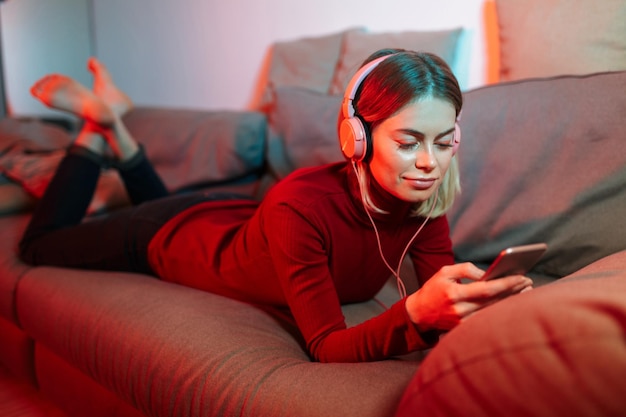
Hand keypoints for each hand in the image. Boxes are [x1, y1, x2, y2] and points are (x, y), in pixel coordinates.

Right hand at [405, 263, 532, 331]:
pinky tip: (510, 302)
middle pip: (494, 301)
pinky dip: (500, 309)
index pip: (487, 289)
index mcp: (454, 294)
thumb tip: (487, 274)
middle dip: (513, 290)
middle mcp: (460, 310)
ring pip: (493, 310)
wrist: (419, 314)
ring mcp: (463, 321)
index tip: (521, 277)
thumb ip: (466, 269)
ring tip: (524, 290)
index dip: (506, 283)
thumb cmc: (433, 289)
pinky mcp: (465, 328)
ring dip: (511, 300)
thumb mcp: (444, 272)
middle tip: (528, 281)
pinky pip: (487, 318)